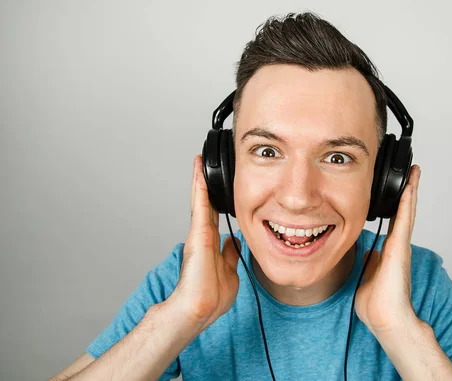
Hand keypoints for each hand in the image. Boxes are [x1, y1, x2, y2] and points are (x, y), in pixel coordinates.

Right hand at [165, 154, 239, 330]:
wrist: (199, 309)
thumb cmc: (211, 297)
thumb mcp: (229, 271)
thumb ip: (230, 254)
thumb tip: (235, 241)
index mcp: (211, 245)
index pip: (214, 216)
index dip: (216, 200)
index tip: (217, 186)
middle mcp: (203, 236)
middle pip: (205, 204)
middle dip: (204, 184)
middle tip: (203, 165)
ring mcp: (198, 234)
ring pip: (200, 201)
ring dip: (199, 181)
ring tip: (199, 162)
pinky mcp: (197, 234)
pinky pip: (200, 206)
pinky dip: (199, 189)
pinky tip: (200, 173)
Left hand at [355, 165, 421, 335]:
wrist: (385, 318)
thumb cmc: (376, 304)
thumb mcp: (367, 276)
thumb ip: (370, 262)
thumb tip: (369, 252)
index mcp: (389, 252)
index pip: (394, 221)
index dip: (398, 204)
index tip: (400, 188)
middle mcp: (398, 246)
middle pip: (404, 212)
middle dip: (408, 191)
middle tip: (412, 172)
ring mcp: (401, 246)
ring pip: (407, 212)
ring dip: (411, 191)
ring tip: (414, 171)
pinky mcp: (399, 247)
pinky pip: (404, 219)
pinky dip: (407, 202)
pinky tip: (410, 186)